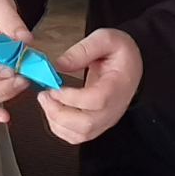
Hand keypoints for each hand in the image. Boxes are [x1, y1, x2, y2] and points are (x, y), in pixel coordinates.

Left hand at [41, 28, 141, 143]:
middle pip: (87, 124)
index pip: (97, 100)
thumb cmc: (120, 53)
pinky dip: (60, 129)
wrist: (130, 66)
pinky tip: (52, 112)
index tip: (54, 89)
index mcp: (118, 85)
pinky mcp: (98, 124)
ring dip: (57, 122)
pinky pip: (77, 136)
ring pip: (80, 134)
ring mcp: (106, 119)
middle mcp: (114, 108)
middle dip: (59, 113)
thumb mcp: (105, 39)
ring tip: (46, 102)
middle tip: (44, 96)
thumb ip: (84, 49)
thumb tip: (59, 65)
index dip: (72, 99)